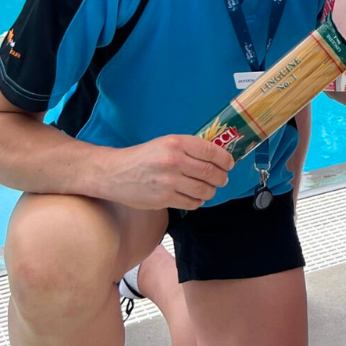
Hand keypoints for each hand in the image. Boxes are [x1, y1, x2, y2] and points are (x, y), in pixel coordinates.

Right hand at [105, 134, 232, 211]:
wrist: (116, 173)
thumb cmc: (143, 156)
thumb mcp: (166, 143)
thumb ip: (188, 149)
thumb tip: (215, 157)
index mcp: (177, 143)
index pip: (210, 151)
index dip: (225, 159)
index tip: (229, 164)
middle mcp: (174, 161)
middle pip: (210, 172)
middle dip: (221, 177)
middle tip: (222, 179)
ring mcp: (169, 182)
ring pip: (203, 189)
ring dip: (211, 191)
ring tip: (210, 189)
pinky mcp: (163, 199)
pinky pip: (190, 203)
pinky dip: (198, 201)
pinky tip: (195, 197)